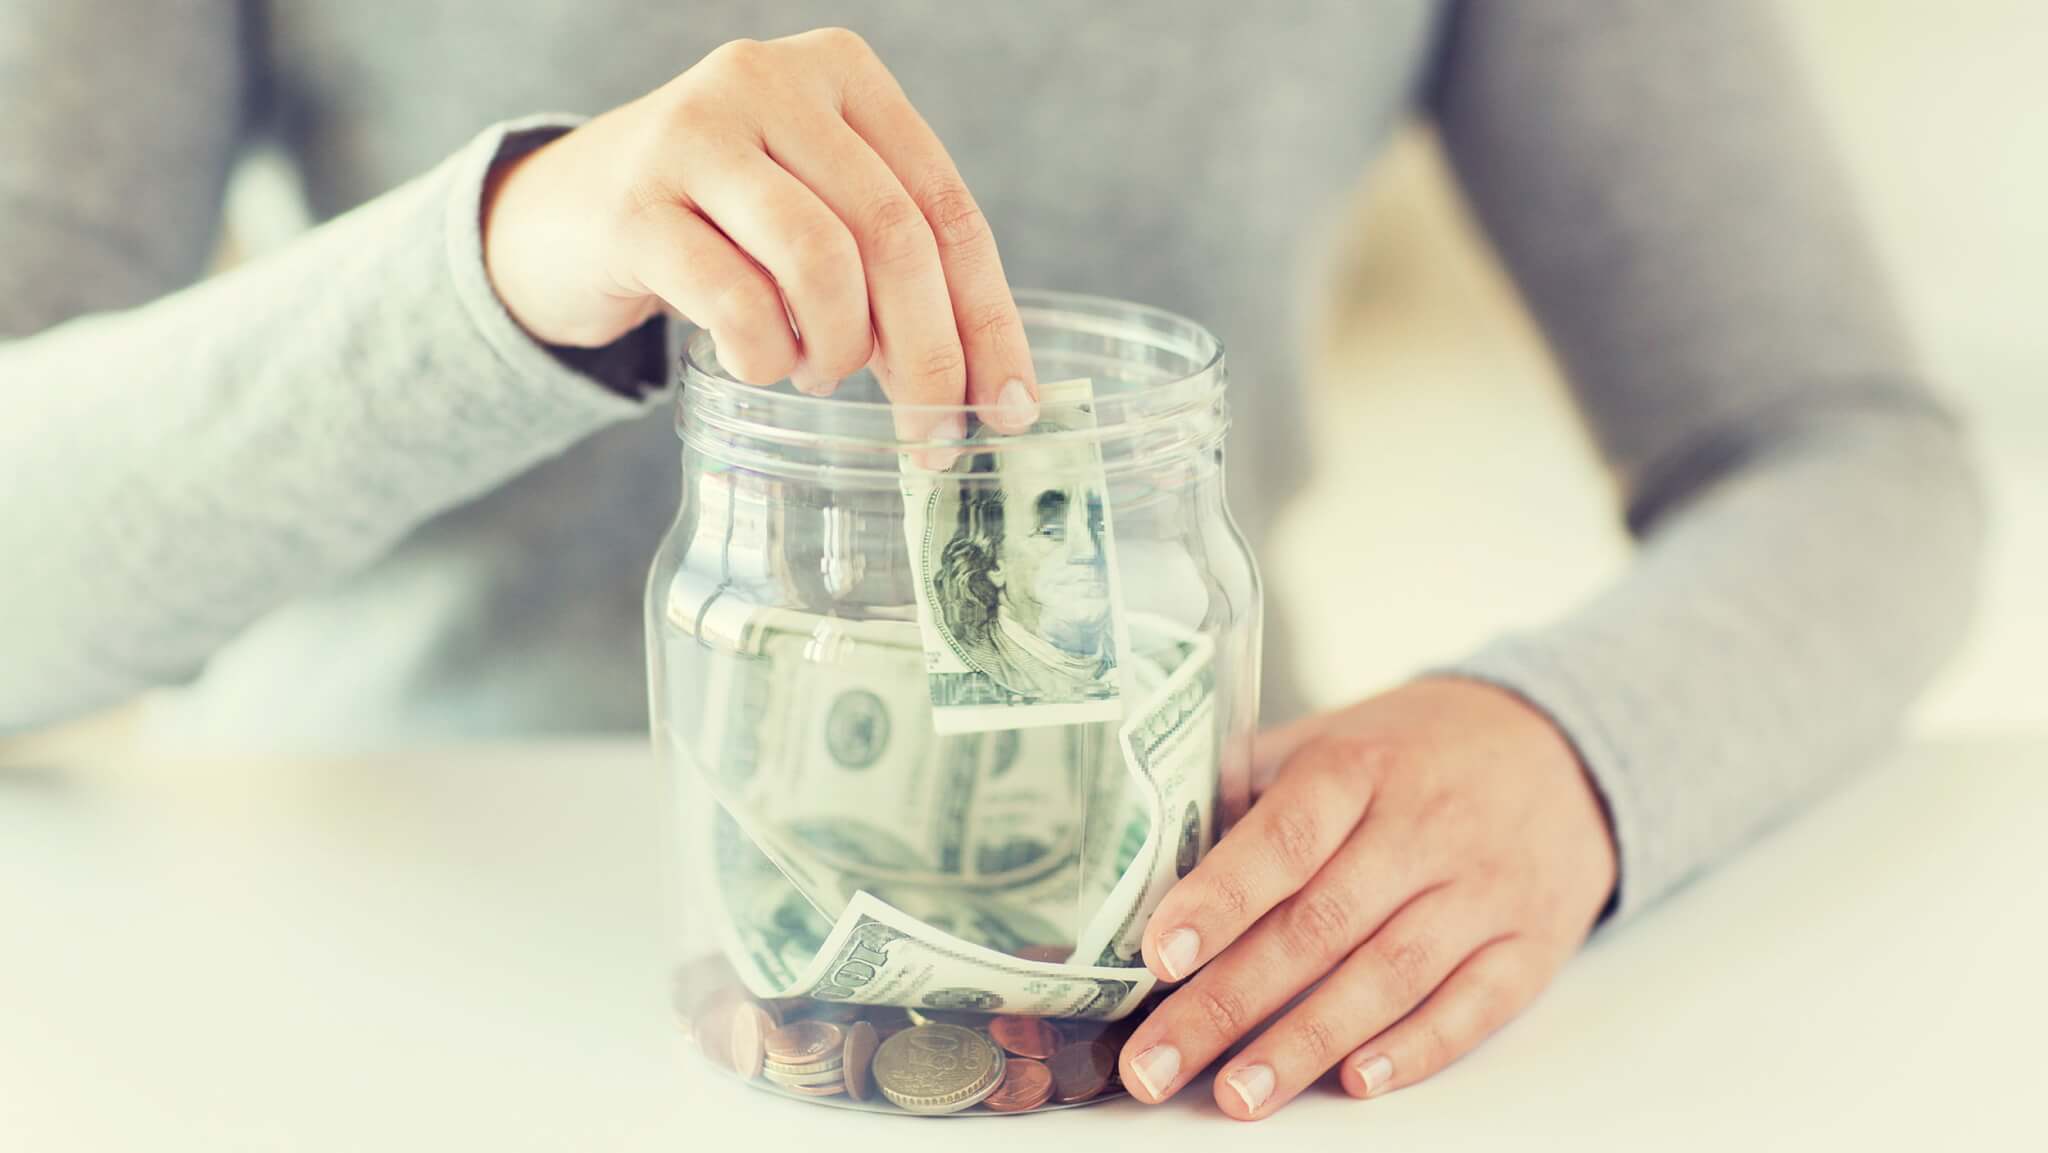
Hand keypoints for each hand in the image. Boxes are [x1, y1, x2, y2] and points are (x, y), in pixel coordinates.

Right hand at [481, 27, 1037, 436]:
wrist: (561, 215)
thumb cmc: (718, 225)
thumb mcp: (817, 213)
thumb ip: (895, 269)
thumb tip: (991, 388)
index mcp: (842, 72)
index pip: (947, 207)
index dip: (988, 318)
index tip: (1012, 406)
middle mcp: (770, 81)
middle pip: (895, 235)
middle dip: (929, 355)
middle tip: (930, 435)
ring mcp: (695, 133)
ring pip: (822, 261)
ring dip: (838, 350)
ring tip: (820, 372)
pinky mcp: (635, 205)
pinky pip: (737, 302)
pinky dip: (766, 356)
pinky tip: (759, 362)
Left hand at [1120, 678, 1617, 1118]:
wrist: (1562, 750)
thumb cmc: (1416, 752)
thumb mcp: (1333, 737)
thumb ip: (1247, 786)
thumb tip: (1148, 848)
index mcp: (1359, 766)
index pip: (1285, 834)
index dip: (1221, 897)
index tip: (1161, 954)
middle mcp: (1424, 828)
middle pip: (1319, 925)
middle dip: (1228, 1003)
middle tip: (1156, 1062)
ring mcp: (1482, 891)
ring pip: (1388, 977)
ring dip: (1306, 1044)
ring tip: (1239, 1094)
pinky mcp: (1531, 945)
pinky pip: (1473, 1006)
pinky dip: (1415, 1049)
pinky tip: (1355, 1082)